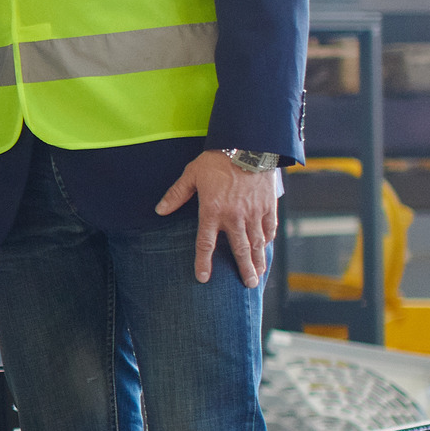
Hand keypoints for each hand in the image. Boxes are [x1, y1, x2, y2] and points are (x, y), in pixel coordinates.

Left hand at [157, 150, 277, 286]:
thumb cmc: (217, 159)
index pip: (205, 243)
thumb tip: (160, 210)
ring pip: (257, 242)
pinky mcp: (268, 205)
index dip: (203, 262)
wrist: (248, 145)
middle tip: (248, 285)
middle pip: (239, 250)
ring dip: (259, 260)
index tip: (203, 278)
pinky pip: (269, 227)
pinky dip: (268, 239)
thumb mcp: (191, 174)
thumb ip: (176, 194)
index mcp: (213, 211)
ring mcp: (253, 212)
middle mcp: (235, 217)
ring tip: (260, 274)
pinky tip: (267, 247)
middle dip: (244, 269)